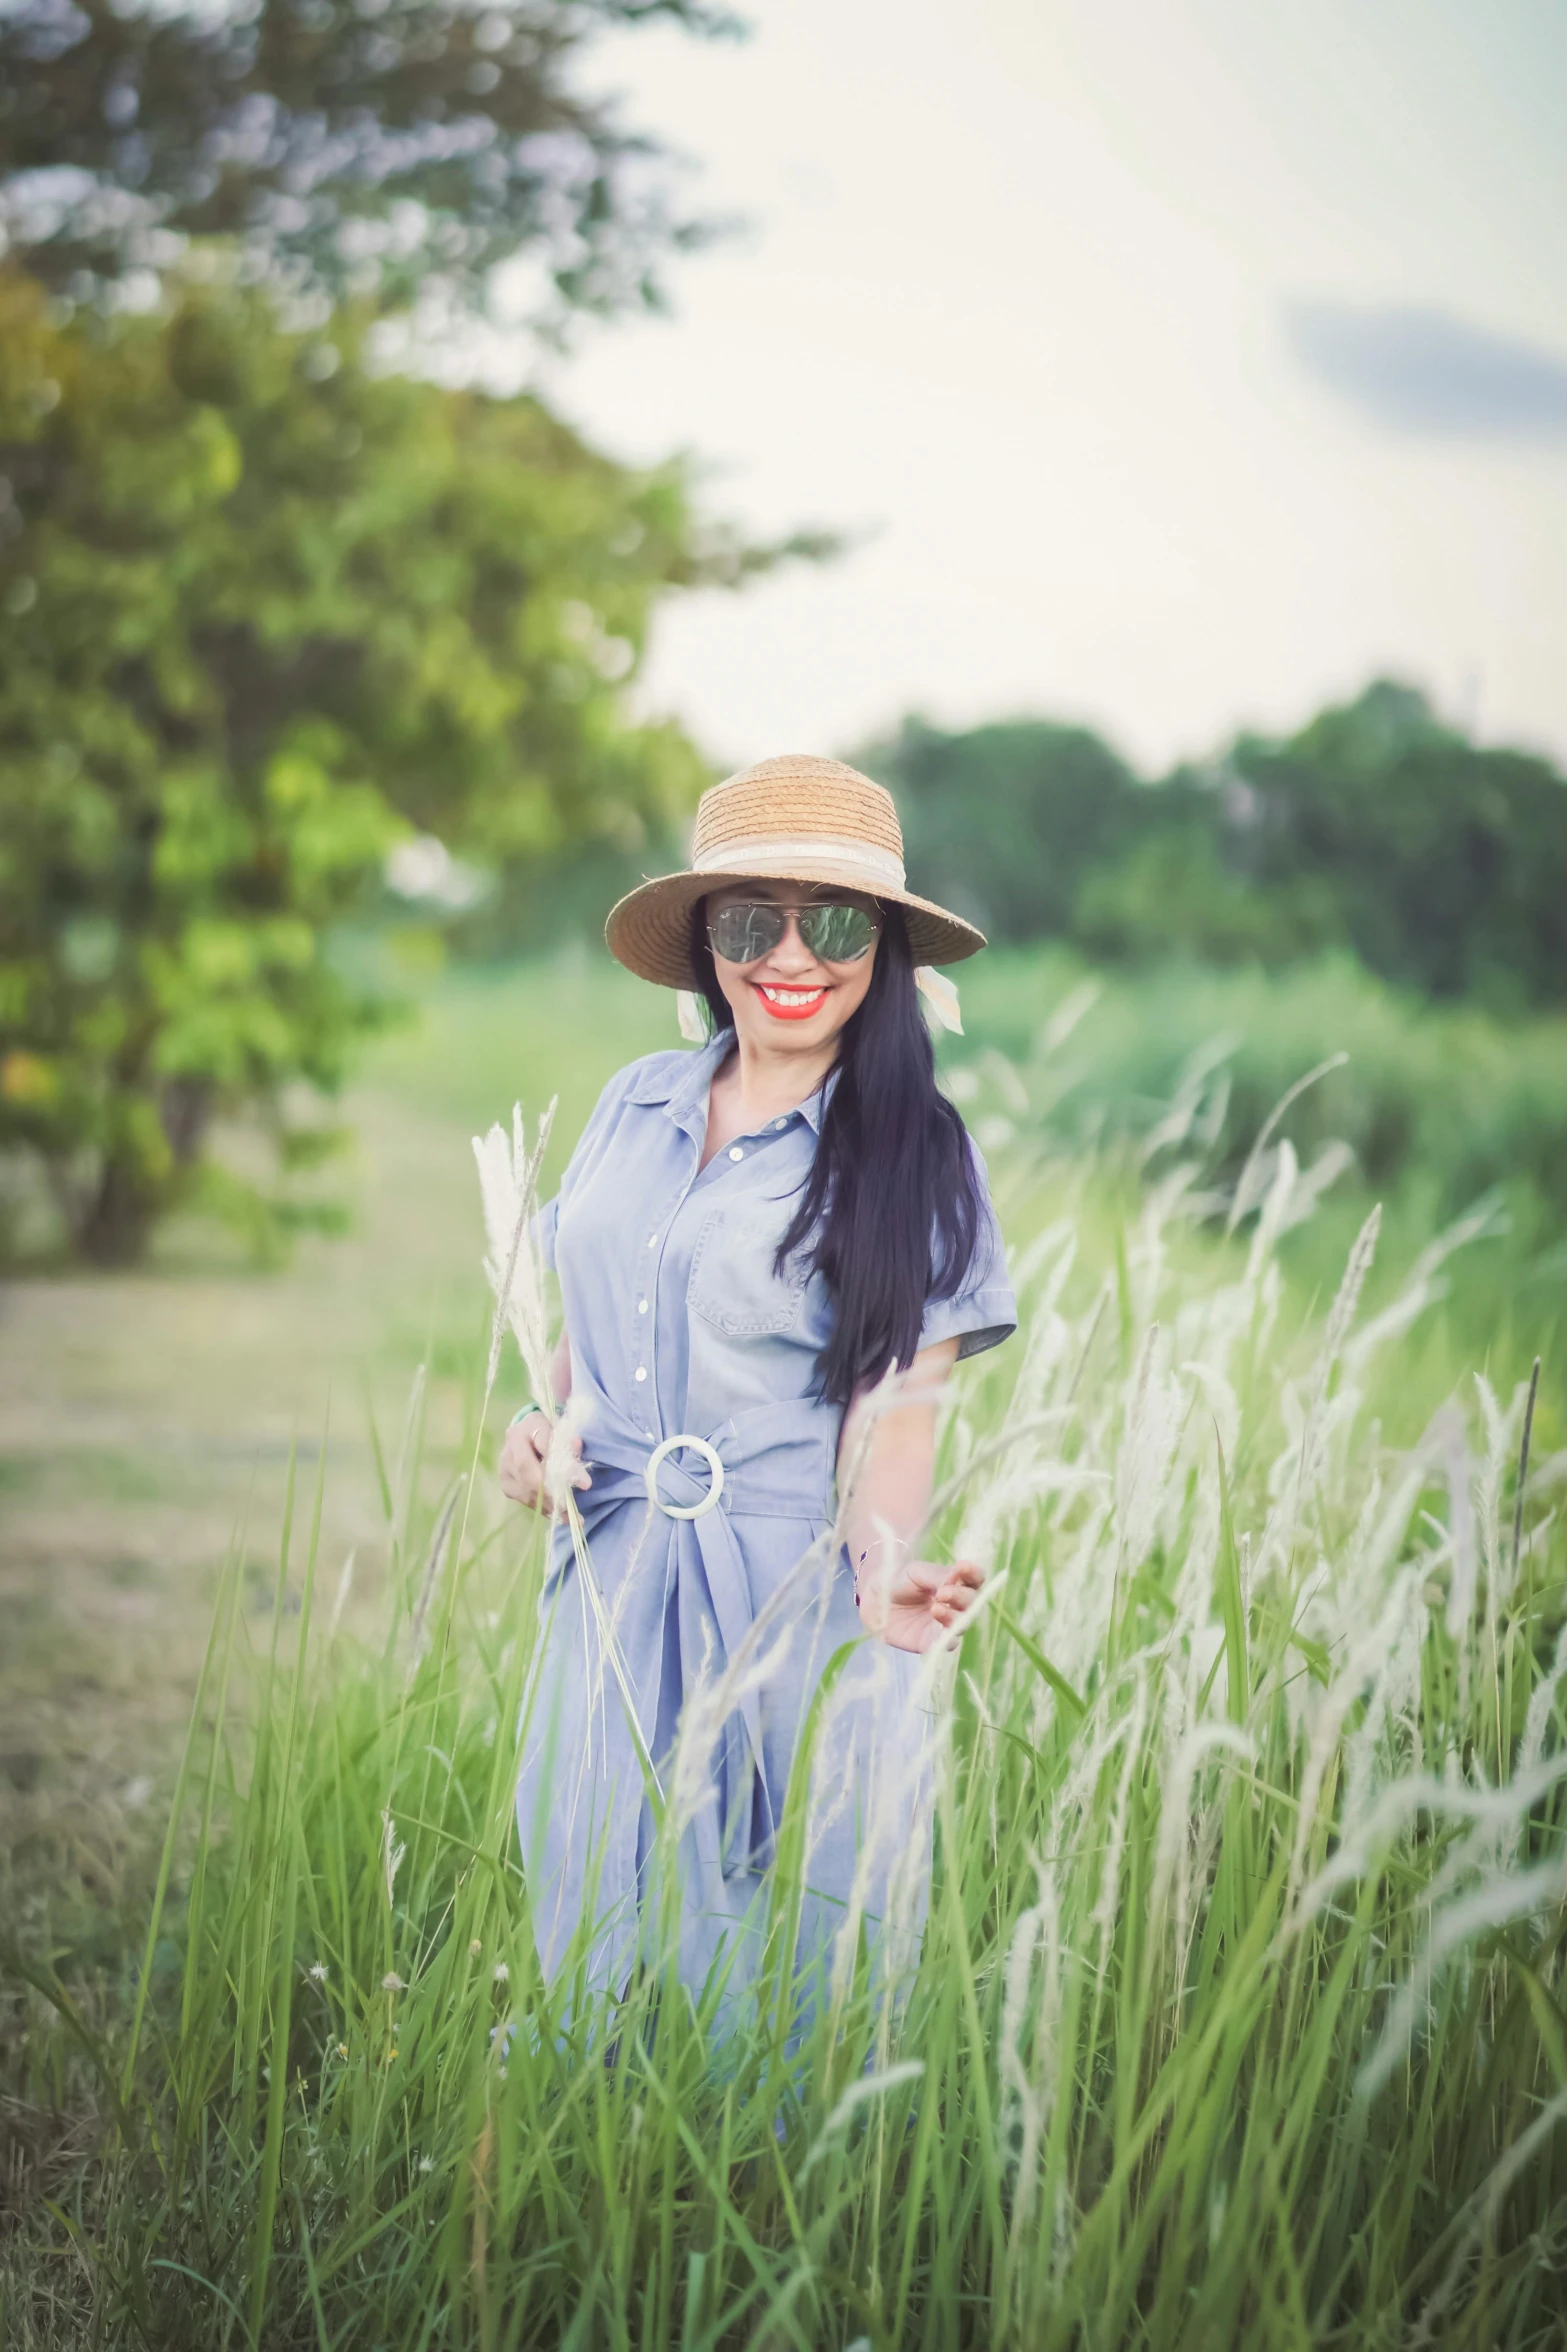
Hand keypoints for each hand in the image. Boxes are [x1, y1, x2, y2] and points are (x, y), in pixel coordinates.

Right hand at [498, 1411, 589, 1514]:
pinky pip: (523, 1498)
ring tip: (570, 1516)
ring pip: (525, 1488)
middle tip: (572, 1506)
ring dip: (549, 1505)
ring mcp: (505, 1463)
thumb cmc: (553, 1432)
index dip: (565, 1465)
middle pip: (529, 1471)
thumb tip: (576, 1448)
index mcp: (530, 1424)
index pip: (546, 1444)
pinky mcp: (505, 1481)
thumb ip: (570, 1440)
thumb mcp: (564, 1430)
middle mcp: (512, 1443)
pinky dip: (542, 1508)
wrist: (531, 1434)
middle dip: (553, 1491)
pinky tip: (558, 1515)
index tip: (586, 1484)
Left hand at [862, 1558, 984, 1653]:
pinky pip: (946, 1644)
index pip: (974, 1579)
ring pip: (962, 1624)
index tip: (963, 1566)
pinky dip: (947, 1637)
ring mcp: (944, 1624)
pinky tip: (936, 1626)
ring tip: (936, 1607)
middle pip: (971, 1602)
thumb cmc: (897, 1581)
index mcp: (954, 1583)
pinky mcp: (931, 1642)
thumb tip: (956, 1579)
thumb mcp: (916, 1571)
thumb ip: (937, 1575)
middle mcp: (954, 1605)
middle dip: (961, 1596)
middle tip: (943, 1591)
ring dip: (954, 1616)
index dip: (974, 1574)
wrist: (873, 1600)